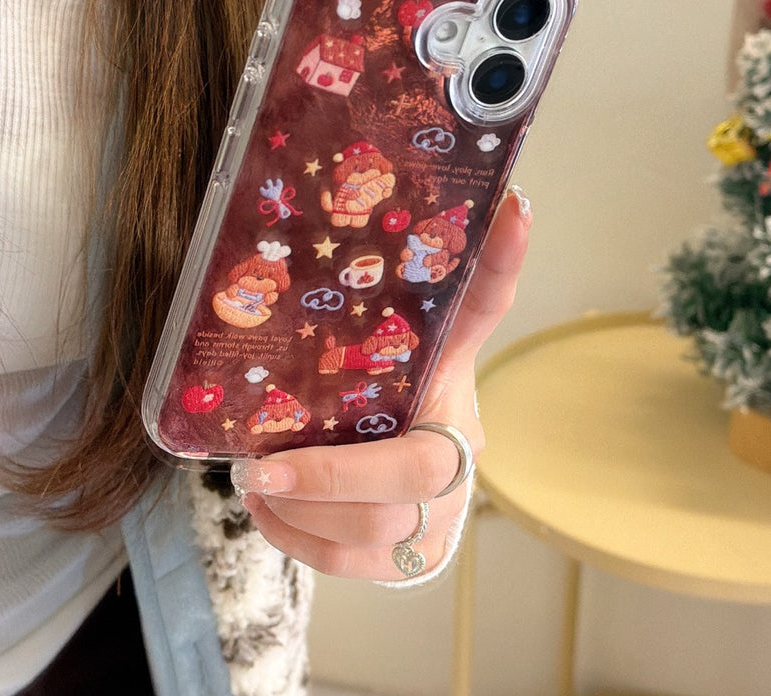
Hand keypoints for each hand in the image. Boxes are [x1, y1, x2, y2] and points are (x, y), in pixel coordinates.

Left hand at [231, 187, 531, 580]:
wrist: (421, 467)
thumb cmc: (414, 394)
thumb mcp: (427, 340)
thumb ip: (458, 284)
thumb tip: (513, 202)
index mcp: (458, 395)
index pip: (478, 337)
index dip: (473, 290)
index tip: (461, 263)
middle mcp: (457, 467)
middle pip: (407, 483)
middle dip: (329, 477)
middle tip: (259, 466)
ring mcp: (434, 522)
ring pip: (372, 535)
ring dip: (305, 510)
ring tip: (257, 481)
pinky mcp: (404, 562)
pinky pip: (352, 568)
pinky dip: (299, 541)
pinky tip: (270, 508)